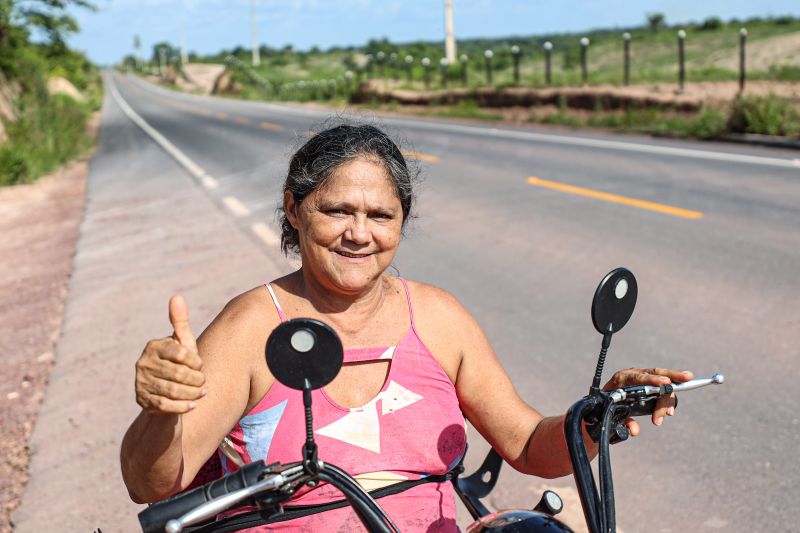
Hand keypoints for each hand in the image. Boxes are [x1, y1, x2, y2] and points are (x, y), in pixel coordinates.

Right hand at [135, 294, 206, 413]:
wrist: (166, 394)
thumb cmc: (179, 363)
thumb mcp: (182, 343)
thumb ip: (180, 322)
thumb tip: (177, 296)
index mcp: (154, 347)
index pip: (180, 353)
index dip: (195, 361)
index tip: (200, 366)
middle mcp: (143, 364)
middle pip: (179, 374)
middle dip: (196, 380)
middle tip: (204, 382)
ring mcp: (141, 383)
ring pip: (173, 390)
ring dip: (192, 393)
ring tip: (201, 393)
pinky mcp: (142, 401)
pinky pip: (166, 405)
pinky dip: (183, 406)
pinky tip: (193, 405)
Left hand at [602, 367, 692, 435]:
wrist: (599, 406)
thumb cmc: (603, 409)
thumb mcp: (608, 416)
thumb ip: (622, 422)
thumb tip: (635, 429)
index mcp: (620, 380)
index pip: (637, 377)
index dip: (652, 380)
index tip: (664, 383)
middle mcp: (632, 376)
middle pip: (655, 373)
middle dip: (673, 376)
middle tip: (687, 378)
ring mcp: (641, 379)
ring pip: (661, 382)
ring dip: (667, 400)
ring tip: (667, 415)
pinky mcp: (648, 385)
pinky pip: (662, 390)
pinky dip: (668, 401)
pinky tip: (669, 411)